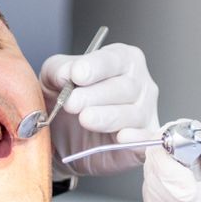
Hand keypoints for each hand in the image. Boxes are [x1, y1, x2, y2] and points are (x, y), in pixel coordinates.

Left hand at [39, 42, 158, 175]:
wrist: (62, 137)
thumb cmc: (65, 99)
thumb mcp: (53, 77)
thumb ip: (59, 70)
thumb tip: (68, 73)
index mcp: (121, 60)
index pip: (114, 59)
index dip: (96, 67)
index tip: (77, 74)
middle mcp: (139, 84)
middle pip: (125, 87)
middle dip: (95, 95)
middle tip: (71, 102)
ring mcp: (145, 113)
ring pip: (133, 114)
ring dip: (107, 117)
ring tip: (85, 119)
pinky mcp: (143, 141)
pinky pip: (147, 140)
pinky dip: (136, 139)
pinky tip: (121, 137)